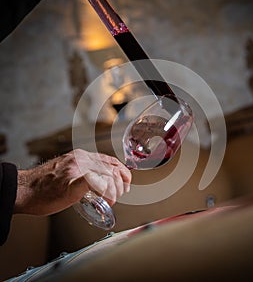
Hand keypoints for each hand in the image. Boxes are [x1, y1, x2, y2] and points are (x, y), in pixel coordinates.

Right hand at [14, 149, 131, 215]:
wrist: (23, 189)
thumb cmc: (44, 185)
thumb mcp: (69, 172)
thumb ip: (83, 172)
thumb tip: (100, 183)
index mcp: (81, 156)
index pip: (110, 160)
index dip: (122, 172)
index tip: (126, 183)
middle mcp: (81, 159)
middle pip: (113, 167)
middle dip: (122, 183)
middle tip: (119, 195)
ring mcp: (76, 169)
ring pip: (108, 174)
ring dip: (114, 190)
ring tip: (110, 200)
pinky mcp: (71, 182)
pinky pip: (94, 181)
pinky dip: (105, 191)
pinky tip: (105, 199)